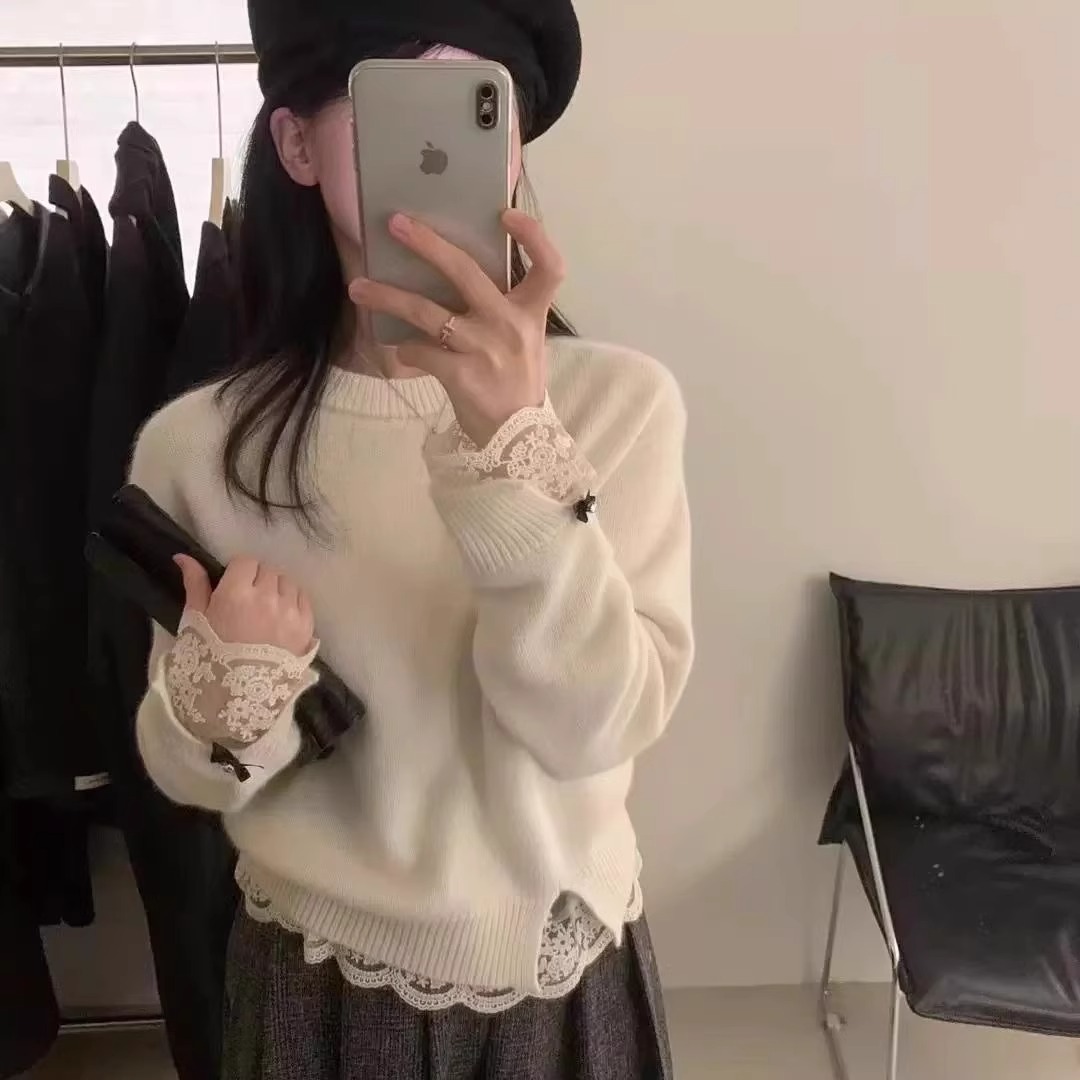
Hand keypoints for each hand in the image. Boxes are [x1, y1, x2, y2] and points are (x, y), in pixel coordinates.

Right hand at [173, 555, 314, 656]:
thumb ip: (195, 585)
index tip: (233, 587)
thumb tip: (183, 556)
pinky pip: (303, 599)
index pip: (245, 562)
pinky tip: (280, 618)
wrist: (235, 702)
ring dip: (276, 590)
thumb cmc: (208, 661)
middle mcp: (267, 597)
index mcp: (236, 593)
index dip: (238, 572)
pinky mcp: (306, 627)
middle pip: (267, 571)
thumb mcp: (195, 622)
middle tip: (247, 602)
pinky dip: (293, 603)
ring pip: (287, 583)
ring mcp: (290, 612)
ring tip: (265, 611)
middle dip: (257, 580)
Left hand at [347, 208, 564, 447]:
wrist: (516, 440)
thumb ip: (502, 307)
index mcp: (531, 313)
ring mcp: (485, 350)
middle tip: (396, 224)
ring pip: (427, 312)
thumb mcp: (524, 341)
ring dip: (387, 297)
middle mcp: (511, 326)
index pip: (550, 267)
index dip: (533, 235)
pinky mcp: (462, 375)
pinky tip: (399, 351)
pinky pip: (420, 351)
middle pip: (466, 272)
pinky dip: (405, 350)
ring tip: (358, 287)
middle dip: (427, 243)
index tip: (505, 213)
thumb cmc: (515, 382)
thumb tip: (449, 269)